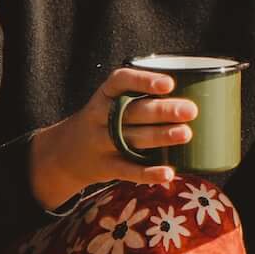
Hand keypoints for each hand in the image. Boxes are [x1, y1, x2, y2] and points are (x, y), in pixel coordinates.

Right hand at [28, 67, 195, 209]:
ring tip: (186, 134)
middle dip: (162, 111)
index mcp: (103, 95)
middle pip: (131, 112)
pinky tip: (169, 172)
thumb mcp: (109, 104)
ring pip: (131, 139)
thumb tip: (190, 98)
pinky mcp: (104, 167)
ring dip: (160, 137)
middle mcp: (99, 117)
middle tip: (190, 110)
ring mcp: (99, 143)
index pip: (120, 81)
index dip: (144, 81)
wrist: (64, 153)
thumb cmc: (102, 123)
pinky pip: (126, 170)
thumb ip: (138, 100)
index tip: (169, 84)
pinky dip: (148, 173)